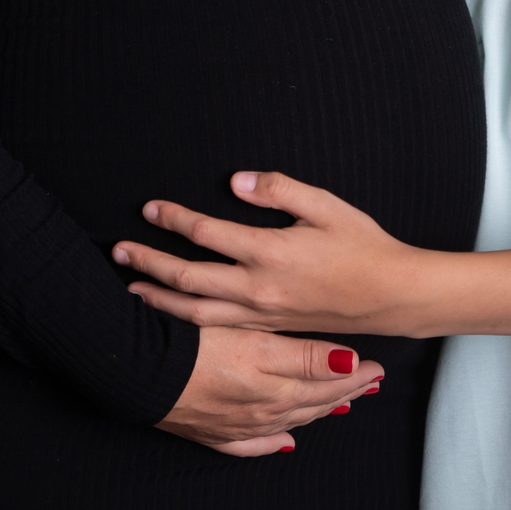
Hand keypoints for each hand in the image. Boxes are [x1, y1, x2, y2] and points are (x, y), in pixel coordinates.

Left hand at [115, 171, 423, 335]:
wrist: (391, 295)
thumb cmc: (362, 244)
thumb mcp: (324, 205)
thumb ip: (278, 190)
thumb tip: (236, 181)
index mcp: (269, 253)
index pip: (207, 234)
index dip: (175, 219)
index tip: (150, 208)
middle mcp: (258, 290)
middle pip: (189, 279)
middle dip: (150, 264)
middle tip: (119, 252)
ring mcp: (262, 315)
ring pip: (196, 313)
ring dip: (160, 300)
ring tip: (131, 290)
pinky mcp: (269, 328)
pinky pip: (218, 329)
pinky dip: (188, 322)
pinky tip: (175, 316)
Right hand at [155, 323, 383, 455]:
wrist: (143, 375)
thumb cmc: (199, 347)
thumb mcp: (258, 343)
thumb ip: (305, 354)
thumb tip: (350, 363)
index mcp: (278, 385)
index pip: (328, 380)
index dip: (355, 373)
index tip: (378, 367)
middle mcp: (264, 411)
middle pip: (314, 401)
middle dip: (344, 392)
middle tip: (370, 384)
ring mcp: (240, 425)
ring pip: (290, 419)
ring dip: (317, 410)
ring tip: (339, 405)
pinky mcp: (215, 431)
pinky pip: (254, 444)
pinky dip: (274, 442)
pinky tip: (285, 442)